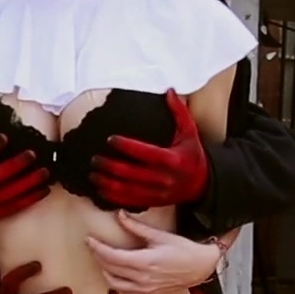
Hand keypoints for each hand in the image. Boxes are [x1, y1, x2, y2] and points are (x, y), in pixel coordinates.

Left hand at [84, 212, 222, 293]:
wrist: (201, 266)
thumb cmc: (183, 249)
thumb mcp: (160, 236)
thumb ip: (137, 227)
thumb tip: (120, 215)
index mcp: (144, 262)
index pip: (112, 256)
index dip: (98, 248)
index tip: (89, 239)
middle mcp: (143, 278)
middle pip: (110, 269)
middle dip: (98, 257)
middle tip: (93, 246)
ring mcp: (145, 288)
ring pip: (115, 284)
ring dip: (105, 272)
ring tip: (102, 260)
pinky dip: (116, 286)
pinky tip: (115, 277)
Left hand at [89, 89, 209, 208]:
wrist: (202, 184)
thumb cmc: (193, 155)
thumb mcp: (190, 132)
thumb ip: (179, 112)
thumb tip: (169, 91)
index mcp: (172, 160)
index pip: (145, 153)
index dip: (126, 146)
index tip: (111, 139)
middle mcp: (164, 178)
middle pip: (131, 173)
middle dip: (110, 166)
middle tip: (95, 158)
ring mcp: (158, 193)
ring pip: (127, 190)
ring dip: (107, 183)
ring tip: (93, 174)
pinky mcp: (153, 202)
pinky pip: (130, 201)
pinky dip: (113, 197)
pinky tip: (100, 190)